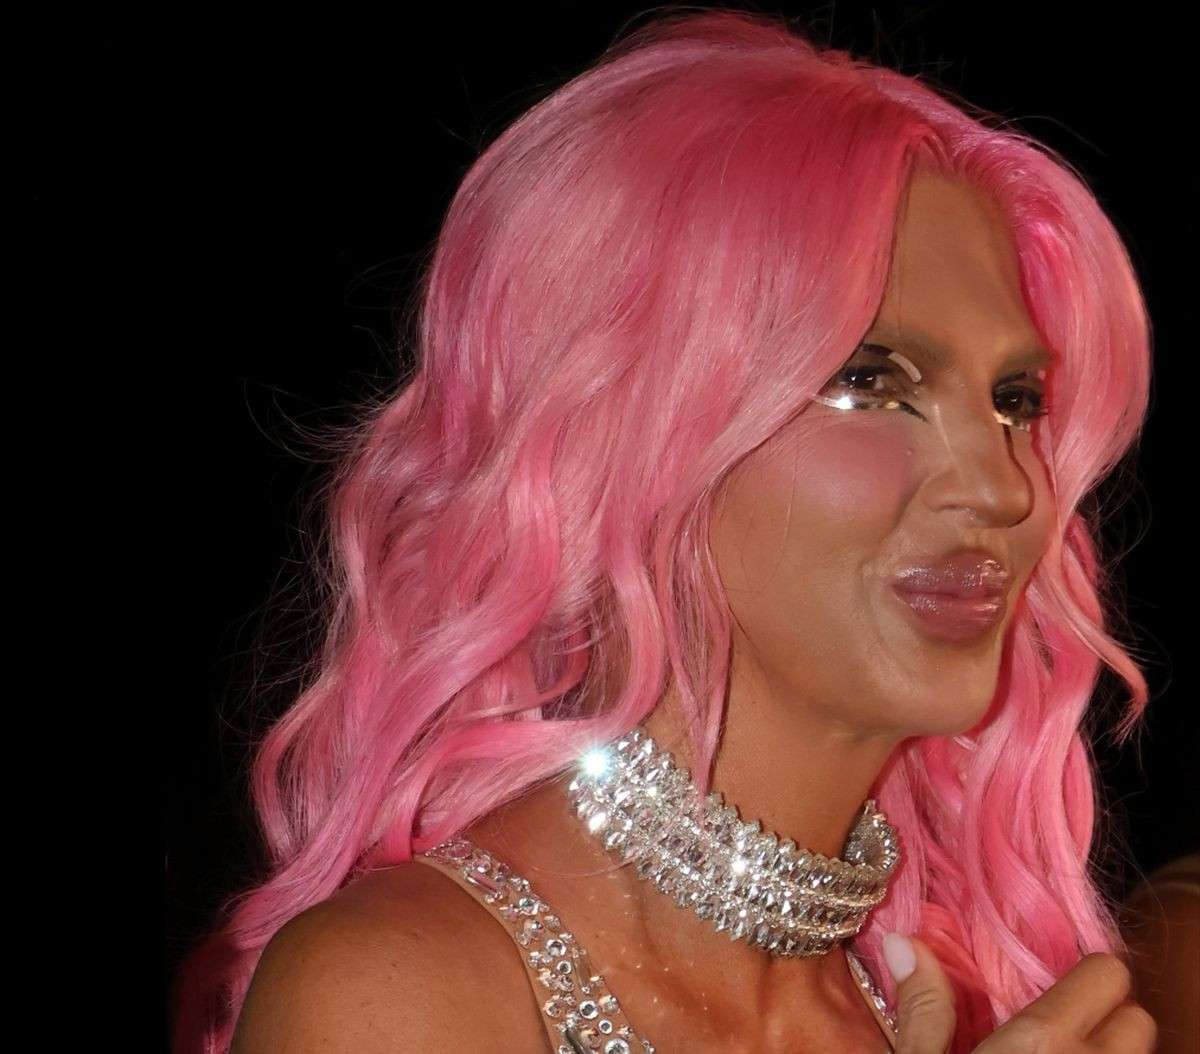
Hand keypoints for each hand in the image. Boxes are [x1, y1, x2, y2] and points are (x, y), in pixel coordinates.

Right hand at [883, 932, 1157, 1052]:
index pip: (1109, 976)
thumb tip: (906, 944)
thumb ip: (924, 1007)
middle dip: (1110, 1015)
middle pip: (1139, 1021)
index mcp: (1042, 1045)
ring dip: (1112, 1049)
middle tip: (1066, 1019)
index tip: (1056, 981)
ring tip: (1070, 1050)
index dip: (1087, 973)